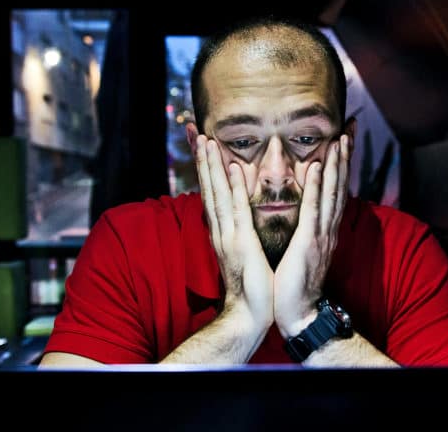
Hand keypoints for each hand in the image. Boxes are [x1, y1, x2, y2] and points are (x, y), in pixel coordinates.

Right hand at [195, 136, 273, 329]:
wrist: (249, 313)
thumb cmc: (250, 286)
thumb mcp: (241, 253)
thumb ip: (237, 234)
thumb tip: (235, 220)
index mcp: (222, 231)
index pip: (211, 194)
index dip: (206, 170)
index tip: (202, 147)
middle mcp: (220, 230)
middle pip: (209, 189)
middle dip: (203, 161)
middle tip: (197, 134)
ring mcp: (228, 235)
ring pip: (217, 194)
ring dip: (212, 167)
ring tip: (207, 141)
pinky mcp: (241, 242)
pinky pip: (236, 209)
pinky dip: (233, 187)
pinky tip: (232, 167)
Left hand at [273, 135, 351, 337]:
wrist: (298, 313)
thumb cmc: (295, 285)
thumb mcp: (304, 252)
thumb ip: (308, 232)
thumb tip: (307, 217)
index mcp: (325, 230)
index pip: (335, 192)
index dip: (340, 166)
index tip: (343, 142)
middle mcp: (328, 229)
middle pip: (339, 186)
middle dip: (344, 158)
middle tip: (349, 130)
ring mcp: (321, 235)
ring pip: (330, 193)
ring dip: (335, 165)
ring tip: (339, 139)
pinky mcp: (308, 242)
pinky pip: (313, 209)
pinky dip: (316, 187)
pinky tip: (317, 167)